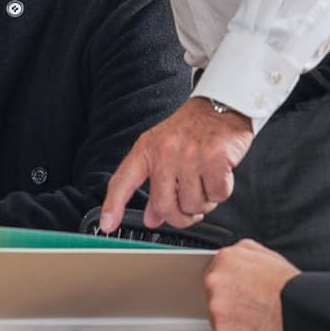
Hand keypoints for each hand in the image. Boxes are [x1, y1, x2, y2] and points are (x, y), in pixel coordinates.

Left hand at [96, 96, 253, 231]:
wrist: (222, 106)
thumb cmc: (193, 129)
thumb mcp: (165, 151)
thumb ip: (156, 185)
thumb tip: (152, 218)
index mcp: (148, 148)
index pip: (123, 180)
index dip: (113, 205)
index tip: (107, 225)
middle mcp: (166, 151)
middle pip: (164, 206)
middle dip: (180, 217)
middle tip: (190, 212)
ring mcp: (190, 154)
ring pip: (193, 205)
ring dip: (204, 203)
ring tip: (206, 185)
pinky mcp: (215, 158)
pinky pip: (217, 195)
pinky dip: (220, 192)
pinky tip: (220, 176)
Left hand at [206, 240, 297, 330]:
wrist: (302, 309)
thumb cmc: (289, 285)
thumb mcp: (267, 254)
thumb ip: (243, 253)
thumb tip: (234, 256)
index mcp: (225, 259)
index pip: (214, 272)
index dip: (229, 284)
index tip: (239, 291)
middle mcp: (215, 282)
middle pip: (212, 296)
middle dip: (228, 302)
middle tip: (250, 306)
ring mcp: (217, 308)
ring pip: (218, 318)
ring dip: (232, 321)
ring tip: (256, 319)